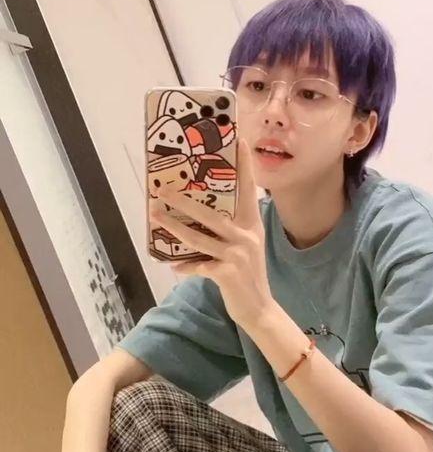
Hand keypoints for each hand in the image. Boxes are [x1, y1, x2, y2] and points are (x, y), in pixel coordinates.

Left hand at [150, 138, 273, 331]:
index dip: (244, 166)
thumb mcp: (246, 246)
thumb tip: (197, 213)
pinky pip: (198, 266)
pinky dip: (185, 266)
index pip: (248, 189)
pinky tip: (174, 265)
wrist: (259, 309)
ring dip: (174, 227)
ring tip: (155, 216)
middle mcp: (246, 236)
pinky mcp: (227, 273)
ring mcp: (237, 255)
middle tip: (162, 189)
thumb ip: (230, 230)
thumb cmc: (247, 275)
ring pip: (199, 237)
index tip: (240, 141)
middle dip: (184, 200)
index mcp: (252, 225)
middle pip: (211, 213)